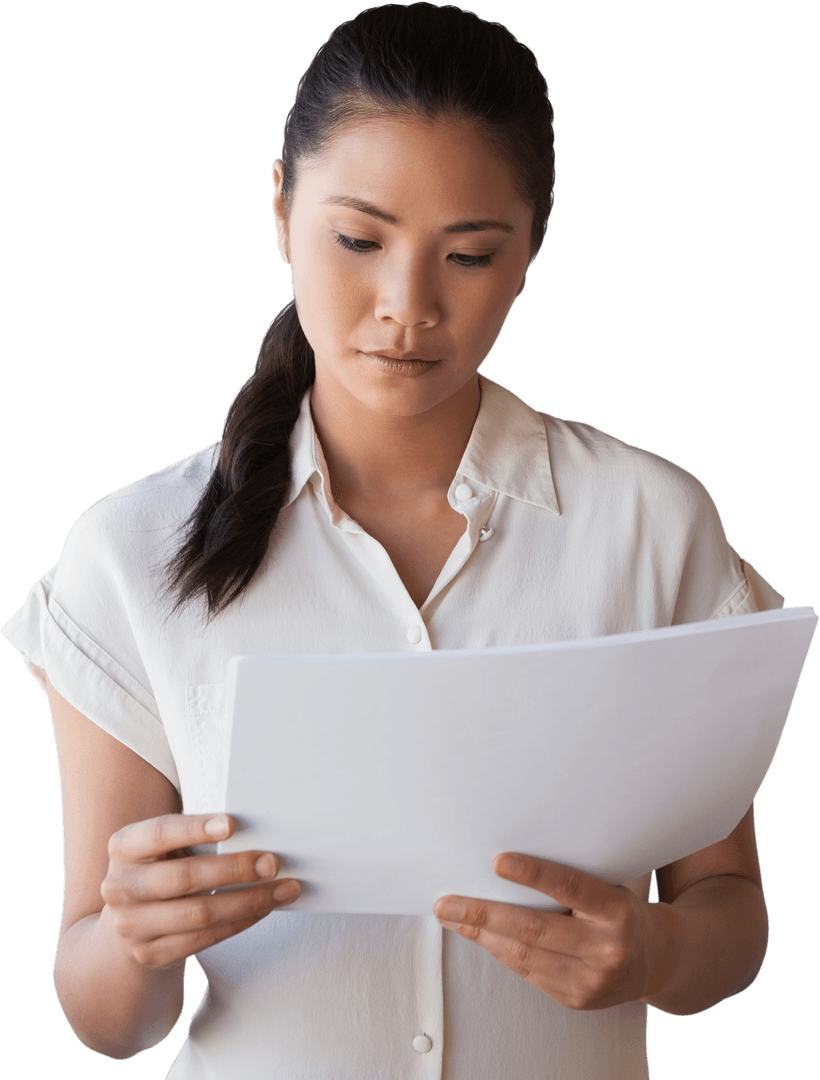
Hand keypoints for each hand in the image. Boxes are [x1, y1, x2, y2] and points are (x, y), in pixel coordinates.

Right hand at [100, 813, 300, 969]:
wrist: (130, 923)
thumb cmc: (163, 868)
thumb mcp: (166, 847)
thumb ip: (195, 837)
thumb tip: (256, 832)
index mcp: (124, 847)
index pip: (159, 833)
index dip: (194, 828)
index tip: (232, 824)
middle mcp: (120, 887)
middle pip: (183, 878)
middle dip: (233, 870)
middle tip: (272, 862)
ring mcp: (132, 926)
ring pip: (199, 914)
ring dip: (248, 901)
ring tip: (284, 888)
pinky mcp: (151, 955)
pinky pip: (204, 939)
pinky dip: (240, 921)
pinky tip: (264, 908)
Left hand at [434, 854, 667, 1009]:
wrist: (659, 960)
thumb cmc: (623, 909)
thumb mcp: (613, 883)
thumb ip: (575, 872)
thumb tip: (512, 852)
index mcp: (618, 911)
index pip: (572, 888)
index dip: (534, 873)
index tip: (498, 860)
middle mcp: (606, 950)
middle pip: (534, 930)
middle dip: (483, 914)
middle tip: (447, 902)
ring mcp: (590, 981)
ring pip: (522, 956)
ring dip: (479, 934)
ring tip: (450, 915)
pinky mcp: (574, 999)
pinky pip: (526, 971)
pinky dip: (496, 950)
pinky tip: (476, 933)